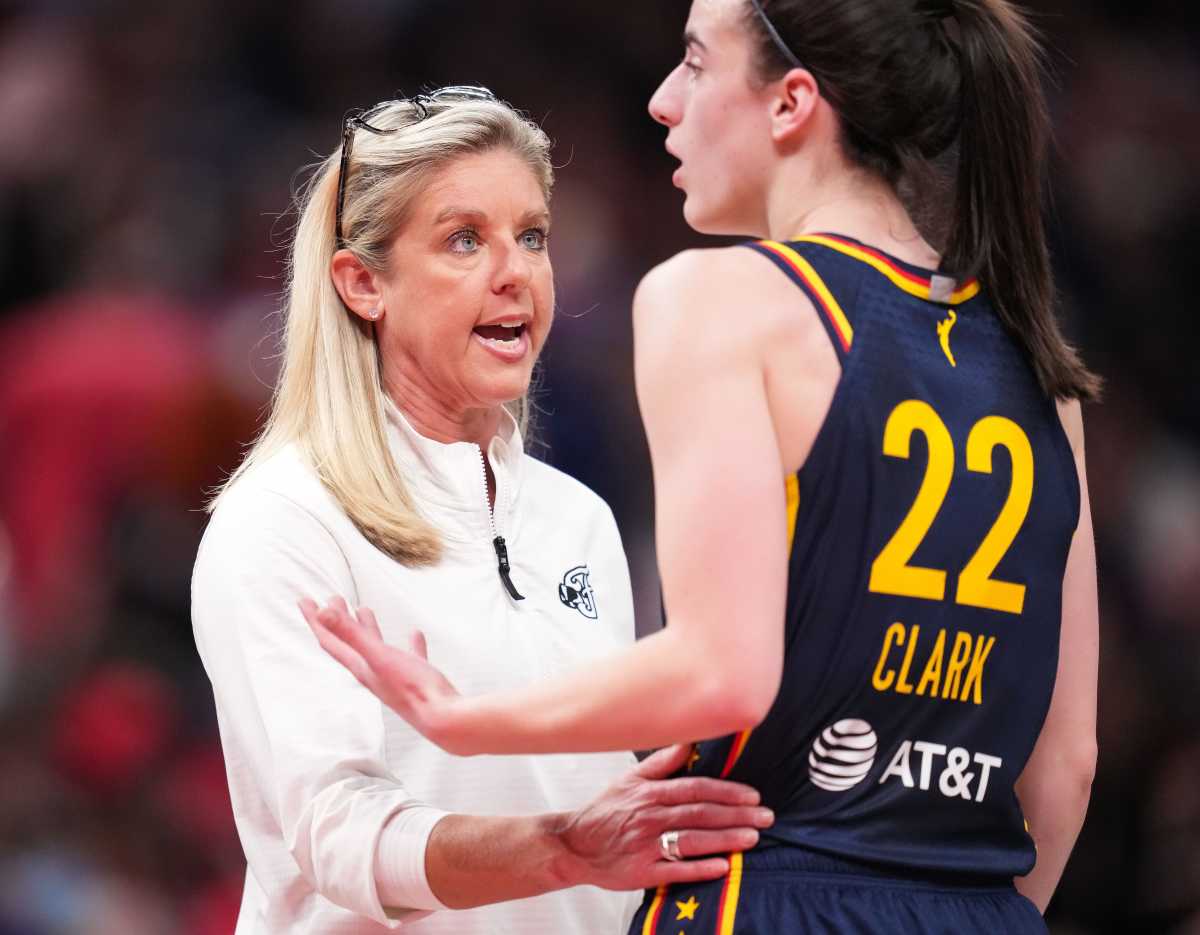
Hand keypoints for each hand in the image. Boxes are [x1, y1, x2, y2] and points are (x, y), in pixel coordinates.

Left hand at [299, 597, 467, 751]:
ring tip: (364, 610)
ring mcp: (395, 676)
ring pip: (376, 648)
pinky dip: (409, 644)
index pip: (330, 641)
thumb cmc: (411, 688)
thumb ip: (352, 634)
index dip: (315, 620)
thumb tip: (323, 611)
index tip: (303, 600)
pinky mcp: (416, 678)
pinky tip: (414, 635)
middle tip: (332, 599)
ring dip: (367, 629)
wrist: (442, 719)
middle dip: (338, 620)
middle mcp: (373, 672)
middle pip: (349, 643)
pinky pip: (409, 656)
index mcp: (361, 667)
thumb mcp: (378, 656)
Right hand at [551, 744, 773, 889]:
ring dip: (726, 839)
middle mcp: (650, 817)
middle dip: (736, 815)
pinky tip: (724, 867)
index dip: (726, 791)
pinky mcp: (642, 872)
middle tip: (766, 817)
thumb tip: (689, 742)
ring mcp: (646, 846)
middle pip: (700, 814)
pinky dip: (701, 868)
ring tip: (753, 838)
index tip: (752, 795)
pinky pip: (676, 870)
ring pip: (693, 840)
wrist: (574, 845)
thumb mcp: (629, 779)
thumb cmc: (606, 810)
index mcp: (649, 793)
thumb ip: (661, 762)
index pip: (695, 789)